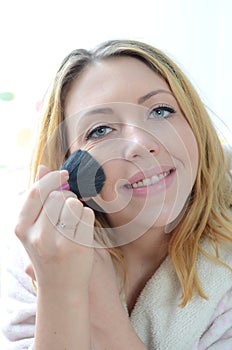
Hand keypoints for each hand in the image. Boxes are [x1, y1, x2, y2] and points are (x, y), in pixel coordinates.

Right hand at [15, 165, 94, 295]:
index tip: (64, 175)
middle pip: (58, 196)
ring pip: (73, 203)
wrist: (61, 288)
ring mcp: (58, 243)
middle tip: (67, 211)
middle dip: (66, 198)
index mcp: (21, 228)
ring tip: (73, 222)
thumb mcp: (34, 228)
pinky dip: (86, 218)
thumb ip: (38, 198)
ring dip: (76, 207)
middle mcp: (37, 236)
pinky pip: (86, 215)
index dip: (52, 178)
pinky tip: (81, 230)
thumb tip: (43, 167)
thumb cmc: (48, 253)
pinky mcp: (78, 247)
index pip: (37, 192)